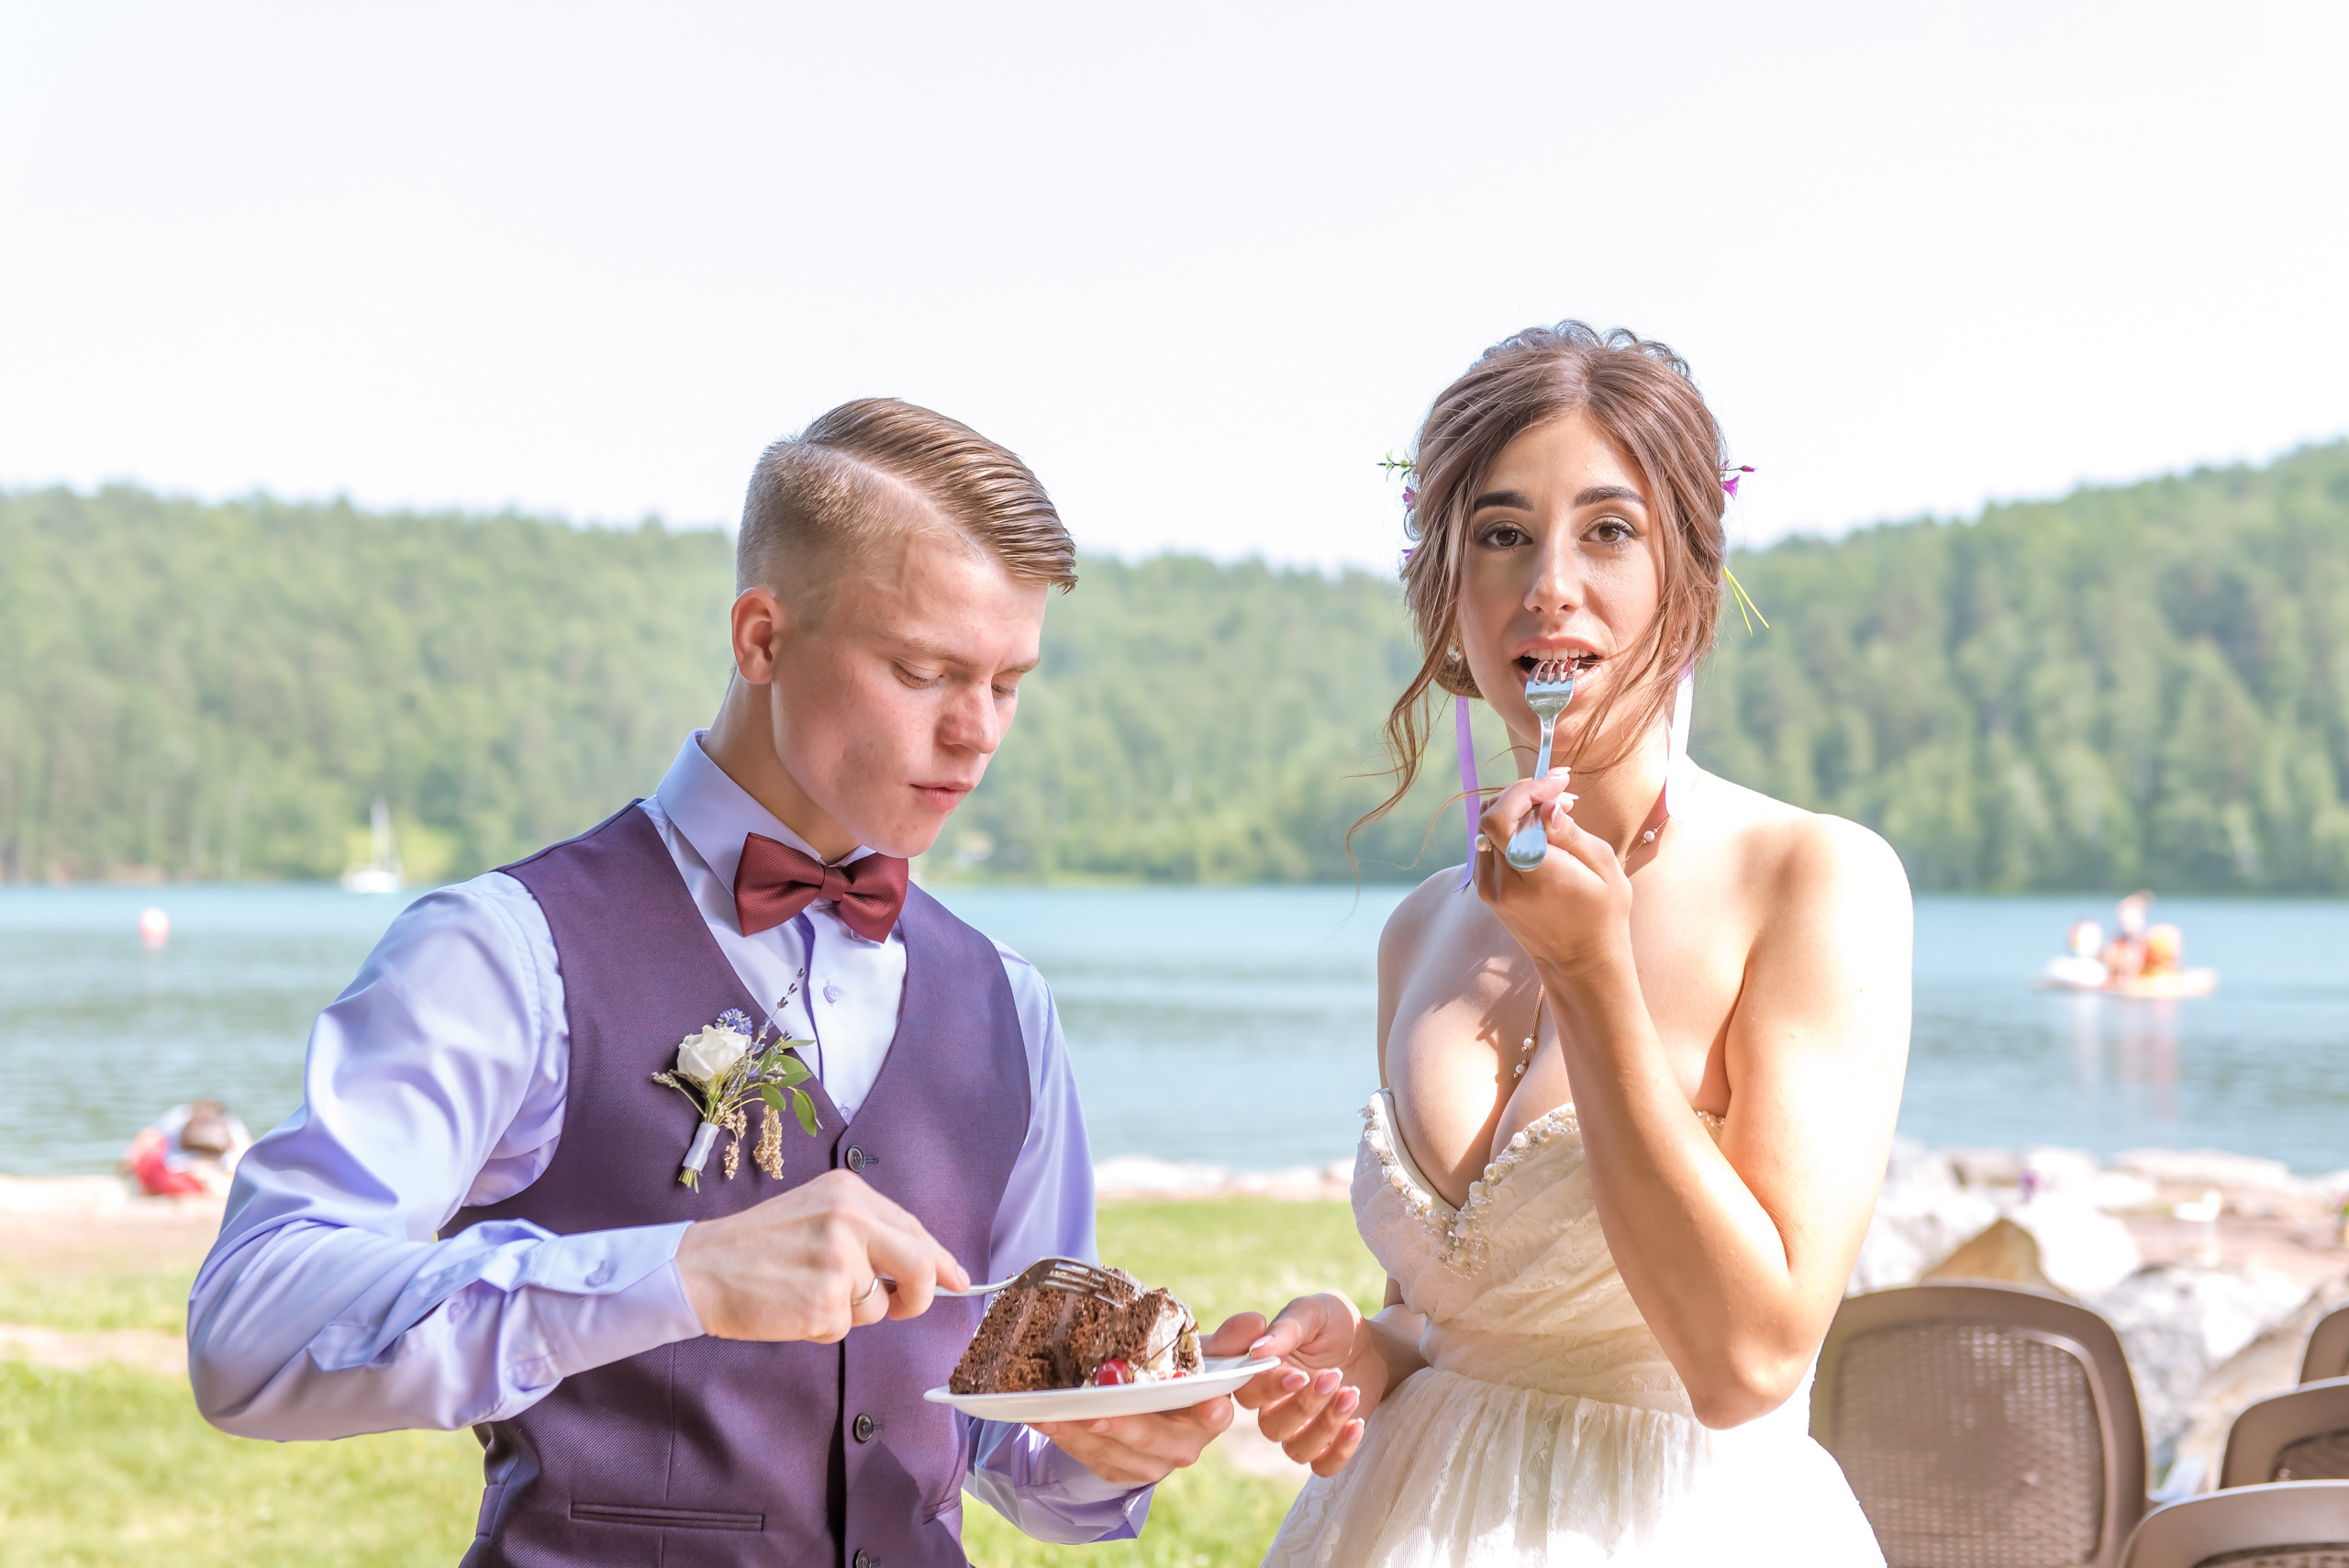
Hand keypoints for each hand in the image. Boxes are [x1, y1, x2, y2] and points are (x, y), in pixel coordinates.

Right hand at [674, 1169, 968, 1342]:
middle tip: (902, 1305)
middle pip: (920, 1265)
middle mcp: (851, 1219)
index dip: (940, 1260)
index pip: (915, 1228)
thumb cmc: (758, 1246)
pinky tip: (792, 1307)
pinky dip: (823, 1327)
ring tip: (805, 1292)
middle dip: (918, 1295)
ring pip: (878, 1306)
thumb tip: (933, 1268)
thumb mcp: (817, 1214)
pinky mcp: (825, 1301)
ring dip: (849, 1312)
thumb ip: (870, 1233)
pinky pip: (844, 1328)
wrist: (701, 1268)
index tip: (958, 1280)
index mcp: (851, 1192)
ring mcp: (839, 1260)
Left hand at [1027, 1316, 1256, 1484]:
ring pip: (1114, 1450)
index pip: (1213, 1416)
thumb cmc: (1179, 1376)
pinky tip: (1041, 1416)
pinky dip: (1063, 1435)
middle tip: (1096, 1410)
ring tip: (1054, 1411)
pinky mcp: (1114, 1470)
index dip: (1210, 1412)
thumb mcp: (1200, 1356)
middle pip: (1154, 1438)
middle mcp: (1180, 1447)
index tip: (1210, 1404)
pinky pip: (1086, 1455)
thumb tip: (1257, 1322)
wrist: (1152, 1414)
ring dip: (1081, 1431)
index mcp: (1207, 1416)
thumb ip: (1225, 1340)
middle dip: (1125, 1424)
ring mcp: (1146, 1463)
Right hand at [1232, 1294, 1381, 1476]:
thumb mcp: (1313, 1312)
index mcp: (1262, 1372)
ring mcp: (1300, 1428)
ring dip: (1325, 1427)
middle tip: (1334, 1375)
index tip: (1299, 1375)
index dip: (1269, 1389)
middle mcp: (1274, 1405)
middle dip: (1304, 1406)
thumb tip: (1258, 1349)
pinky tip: (1357, 1423)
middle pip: (1271, 1426)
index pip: (1247, 1391)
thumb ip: (1287, 1328)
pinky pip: (1323, 1466)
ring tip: (1352, 1393)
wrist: (1372, 1343)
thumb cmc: (1334, 1322)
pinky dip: (1340, 1451)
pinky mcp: (1327, 1444)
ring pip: (1296, 1450)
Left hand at [1476, 773, 1633, 980]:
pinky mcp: (1487, 892)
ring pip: (1486, 827)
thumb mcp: (1605, 869)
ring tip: (1553, 812)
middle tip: (1558, 794)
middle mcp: (1505, 884)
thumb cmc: (1603, 914)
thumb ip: (1571, 834)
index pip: (1502, 819)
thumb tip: (1547, 806)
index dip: (1524, 790)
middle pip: (1490, 815)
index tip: (1557, 782)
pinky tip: (1538, 831)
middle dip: (1523, 794)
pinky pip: (1488, 845)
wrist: (1580, 962)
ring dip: (1516, 810)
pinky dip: (1509, 829)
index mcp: (1537, 877)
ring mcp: (1491, 889)